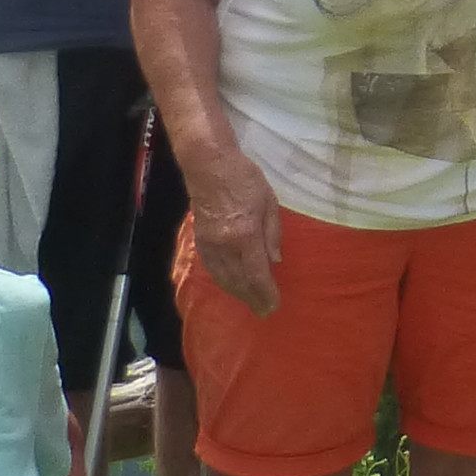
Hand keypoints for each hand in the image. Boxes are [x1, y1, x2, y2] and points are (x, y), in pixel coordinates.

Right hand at [184, 150, 282, 314]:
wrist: (208, 165)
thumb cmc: (244, 179)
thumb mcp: (269, 202)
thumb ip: (272, 234)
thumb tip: (275, 261)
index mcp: (245, 236)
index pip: (256, 274)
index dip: (265, 293)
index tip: (273, 305)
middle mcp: (225, 246)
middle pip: (239, 281)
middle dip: (252, 298)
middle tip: (263, 311)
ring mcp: (209, 244)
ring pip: (223, 277)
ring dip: (237, 293)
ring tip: (249, 301)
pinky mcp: (199, 240)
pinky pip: (211, 268)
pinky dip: (222, 280)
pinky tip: (230, 284)